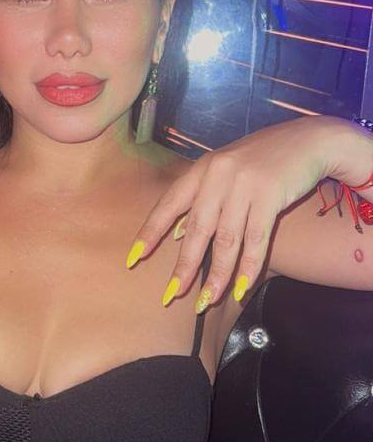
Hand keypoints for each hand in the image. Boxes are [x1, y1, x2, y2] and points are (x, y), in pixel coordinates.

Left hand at [125, 116, 335, 311]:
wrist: (309, 141)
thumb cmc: (264, 159)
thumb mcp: (226, 170)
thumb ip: (202, 198)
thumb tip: (178, 234)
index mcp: (202, 169)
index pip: (168, 204)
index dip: (150, 232)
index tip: (133, 259)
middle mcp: (218, 175)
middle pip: (196, 229)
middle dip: (184, 266)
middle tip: (172, 295)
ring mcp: (244, 184)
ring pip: (225, 239)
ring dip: (217, 275)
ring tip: (207, 300)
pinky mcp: (270, 194)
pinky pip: (256, 239)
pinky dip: (248, 266)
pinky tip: (240, 288)